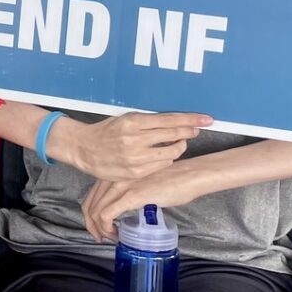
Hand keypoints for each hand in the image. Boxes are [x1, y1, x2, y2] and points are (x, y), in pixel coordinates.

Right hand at [49, 111, 211, 181]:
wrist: (85, 149)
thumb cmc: (106, 131)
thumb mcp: (125, 119)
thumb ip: (148, 122)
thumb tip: (175, 123)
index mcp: (134, 122)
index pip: (170, 119)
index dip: (191, 119)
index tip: (206, 119)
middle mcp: (135, 139)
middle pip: (174, 135)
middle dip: (189, 132)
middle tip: (197, 130)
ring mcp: (135, 157)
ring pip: (171, 152)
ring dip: (179, 147)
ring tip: (179, 144)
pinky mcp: (135, 172)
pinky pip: (160, 165)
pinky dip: (166, 159)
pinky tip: (164, 156)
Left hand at [81, 162, 202, 241]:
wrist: (189, 176)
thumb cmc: (170, 180)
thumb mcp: (140, 183)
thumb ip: (128, 190)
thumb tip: (120, 208)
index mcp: (115, 173)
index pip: (90, 197)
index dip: (90, 217)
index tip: (97, 229)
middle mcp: (114, 177)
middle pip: (89, 205)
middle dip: (92, 226)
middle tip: (102, 238)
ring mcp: (122, 185)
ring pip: (96, 212)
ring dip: (101, 229)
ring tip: (112, 237)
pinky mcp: (132, 195)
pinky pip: (107, 214)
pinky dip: (107, 228)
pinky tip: (117, 234)